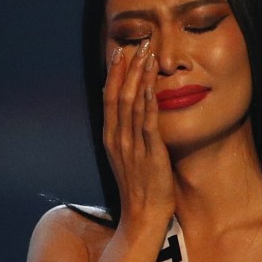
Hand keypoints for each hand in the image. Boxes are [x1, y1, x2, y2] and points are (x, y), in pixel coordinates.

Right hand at [103, 40, 174, 226]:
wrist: (143, 217)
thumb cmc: (140, 189)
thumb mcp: (129, 157)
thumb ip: (130, 135)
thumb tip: (135, 114)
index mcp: (110, 138)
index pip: (108, 98)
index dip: (114, 74)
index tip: (120, 51)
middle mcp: (117, 140)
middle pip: (117, 95)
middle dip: (127, 68)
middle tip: (137, 44)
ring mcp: (132, 147)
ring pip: (131, 105)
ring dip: (140, 77)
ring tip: (148, 54)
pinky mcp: (150, 155)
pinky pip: (148, 124)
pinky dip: (149, 103)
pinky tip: (153, 86)